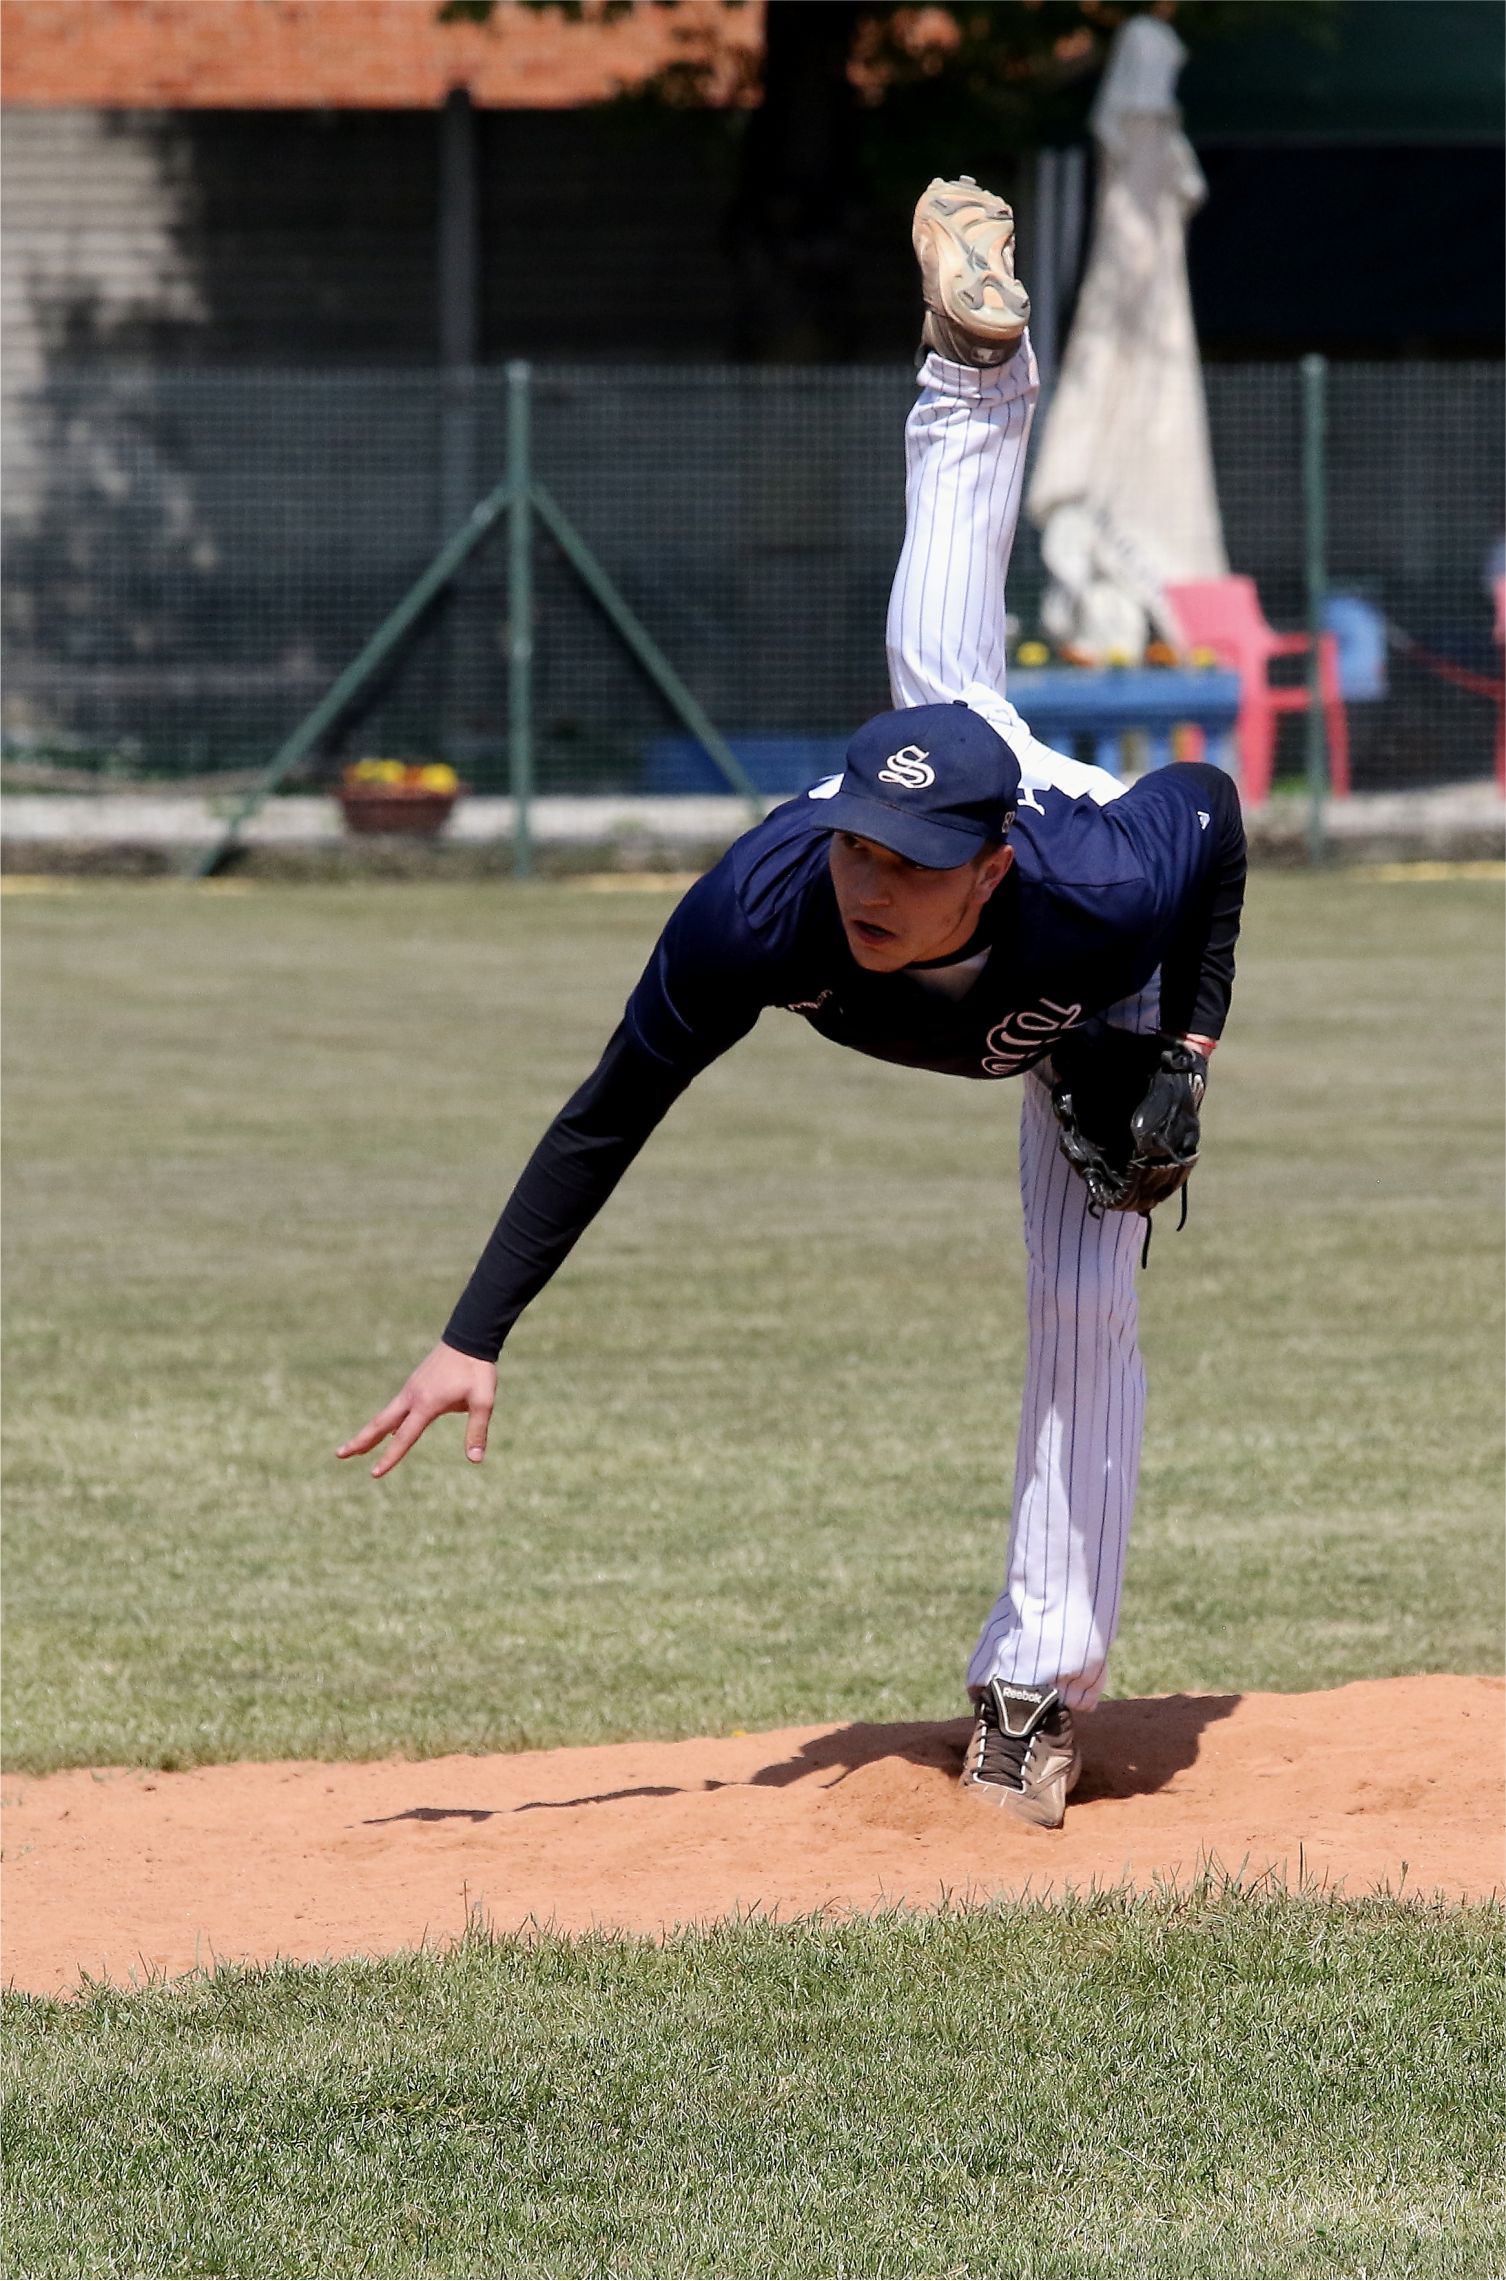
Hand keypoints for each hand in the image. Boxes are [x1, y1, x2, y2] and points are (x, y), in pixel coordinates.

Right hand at [336, 1342, 496, 1478]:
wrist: (469, 1336)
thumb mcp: (483, 1401)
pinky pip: (397, 1407)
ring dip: (370, 1432)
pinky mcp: (415, 1383)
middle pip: (380, 1423)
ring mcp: (411, 1388)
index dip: (389, 1457)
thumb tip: (476, 1460)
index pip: (404, 1437)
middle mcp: (412, 1396)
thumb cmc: (477, 1370)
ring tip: (356, 1448)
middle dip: (360, 1441)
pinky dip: (387, 1422)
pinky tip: (389, 1430)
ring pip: (386, 1415)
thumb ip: (477, 1430)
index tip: (374, 1474)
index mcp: (426, 1404)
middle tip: (339, 1455)